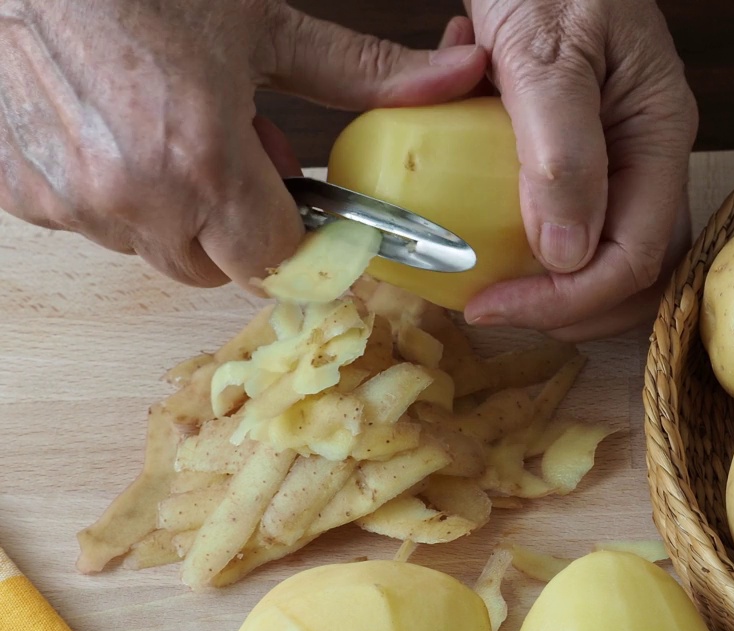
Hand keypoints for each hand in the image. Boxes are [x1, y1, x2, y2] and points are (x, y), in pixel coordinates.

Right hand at [0, 0, 486, 288]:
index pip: (274, 262)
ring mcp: (71, 198)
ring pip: (150, 250)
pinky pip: (89, 225)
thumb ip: (364, 69)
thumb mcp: (266, 24)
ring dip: (172, 213)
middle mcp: (134, 194)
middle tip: (234, 156)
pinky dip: (111, 196)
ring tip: (169, 132)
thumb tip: (456, 73)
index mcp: (204, 161)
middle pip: (213, 270)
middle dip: (237, 229)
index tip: (303, 216)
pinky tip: (114, 134)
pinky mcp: (22, 192)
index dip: (297, 241)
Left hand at [447, 1, 697, 340]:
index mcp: (658, 133)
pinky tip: (466, 200)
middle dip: (567, 306)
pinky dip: (510, 225)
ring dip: (540, 277)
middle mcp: (645, 153)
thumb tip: (566, 254)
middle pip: (631, 268)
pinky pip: (554, 209)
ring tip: (480, 275)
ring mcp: (612, 151)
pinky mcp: (572, 145)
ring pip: (594, 248)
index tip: (495, 304)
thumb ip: (561, 149)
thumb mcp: (548, 51)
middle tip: (493, 308)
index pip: (639, 254)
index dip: (572, 297)